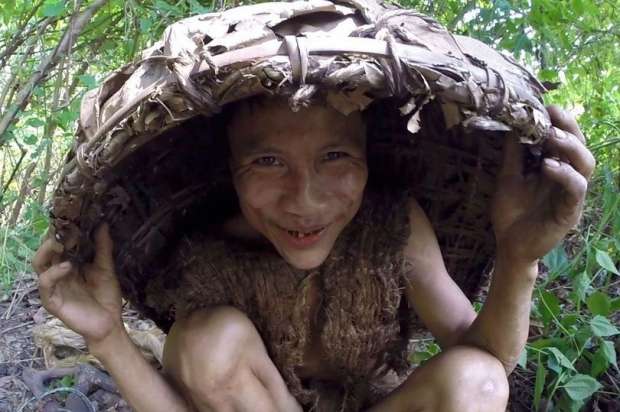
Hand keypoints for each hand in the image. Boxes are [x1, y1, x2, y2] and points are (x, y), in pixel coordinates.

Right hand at [32, 224, 123, 346]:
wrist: (110, 323)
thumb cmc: (106, 296)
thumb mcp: (106, 268)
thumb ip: (103, 248)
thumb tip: (103, 224)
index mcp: (69, 265)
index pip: (58, 245)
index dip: (62, 232)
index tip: (72, 219)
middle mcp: (58, 273)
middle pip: (45, 252)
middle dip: (51, 238)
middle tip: (64, 229)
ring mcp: (54, 287)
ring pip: (39, 265)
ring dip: (47, 252)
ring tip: (60, 244)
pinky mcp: (52, 300)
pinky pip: (46, 284)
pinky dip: (54, 273)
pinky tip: (68, 266)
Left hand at [491, 106, 595, 265]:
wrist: (508, 246)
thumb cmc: (511, 213)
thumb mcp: (508, 177)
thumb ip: (513, 154)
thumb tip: (512, 123)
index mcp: (555, 168)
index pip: (566, 139)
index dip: (561, 121)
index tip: (546, 105)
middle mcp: (567, 178)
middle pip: (581, 147)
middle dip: (569, 128)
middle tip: (552, 115)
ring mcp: (571, 195)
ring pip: (585, 164)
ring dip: (570, 147)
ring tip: (551, 136)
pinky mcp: (570, 211)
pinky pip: (576, 189)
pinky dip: (564, 174)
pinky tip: (548, 166)